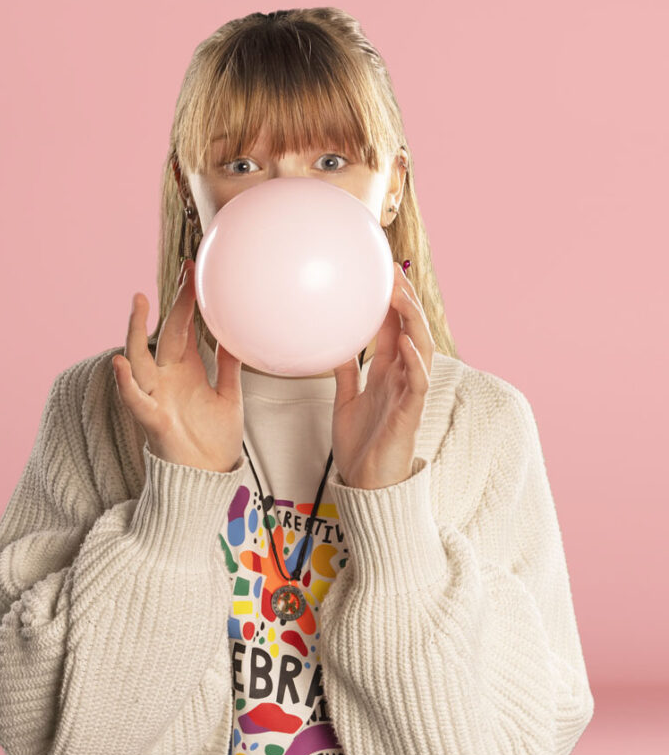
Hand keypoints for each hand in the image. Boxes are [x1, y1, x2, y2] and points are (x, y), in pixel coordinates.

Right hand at [112, 258, 244, 472]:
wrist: (208, 477)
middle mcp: (167, 377)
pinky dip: (126, 382)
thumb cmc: (215, 439)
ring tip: (138, 301)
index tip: (192, 272)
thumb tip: (236, 336)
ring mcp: (157, 395)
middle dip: (174, 303)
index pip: (184, 327)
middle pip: (167, 333)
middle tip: (183, 273)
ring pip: (140, 357)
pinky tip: (120, 362)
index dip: (187, 301)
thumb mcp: (229, 397)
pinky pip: (135, 399)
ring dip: (135, 329)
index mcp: (186, 369)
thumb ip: (229, 367)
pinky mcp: (153, 419)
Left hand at [331, 261, 434, 489]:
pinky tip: (405, 341)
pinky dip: (414, 360)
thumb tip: (333, 344)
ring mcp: (410, 393)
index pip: (393, 326)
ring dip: (413, 320)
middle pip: (411, 328)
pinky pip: (418, 382)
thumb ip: (345, 372)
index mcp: (387, 371)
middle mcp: (402, 376)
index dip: (391, 299)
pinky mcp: (411, 413)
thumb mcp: (346, 400)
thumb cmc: (361, 444)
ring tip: (401, 295)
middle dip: (405, 299)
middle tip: (391, 271)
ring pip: (421, 348)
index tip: (381, 272)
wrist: (367, 483)